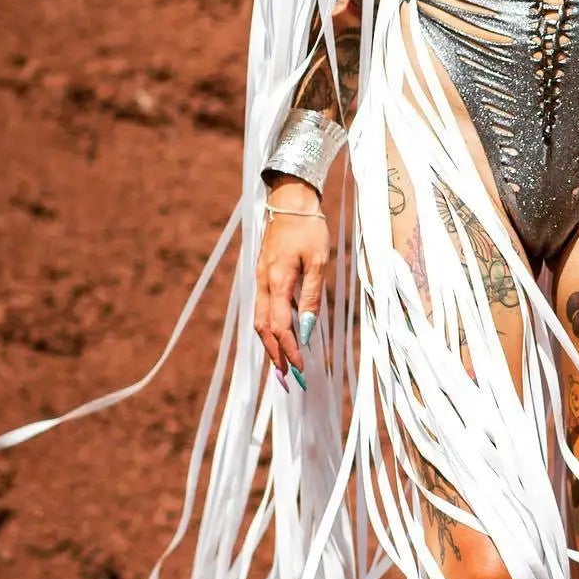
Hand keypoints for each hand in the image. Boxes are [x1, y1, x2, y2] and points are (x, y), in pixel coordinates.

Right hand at [254, 174, 329, 387]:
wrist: (290, 199)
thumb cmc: (309, 227)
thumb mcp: (318, 261)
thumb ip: (312, 296)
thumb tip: (307, 329)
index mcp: (276, 281)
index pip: (281, 327)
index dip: (290, 351)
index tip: (301, 370)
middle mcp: (263, 283)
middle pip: (264, 329)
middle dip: (275, 356)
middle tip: (287, 379)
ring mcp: (260, 278)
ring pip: (260, 320)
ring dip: (271, 344)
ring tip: (282, 365)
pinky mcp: (263, 274)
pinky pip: (263, 308)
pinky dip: (271, 327)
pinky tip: (282, 336)